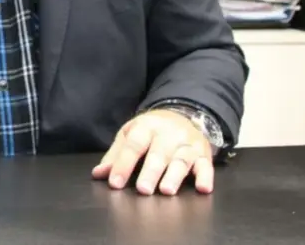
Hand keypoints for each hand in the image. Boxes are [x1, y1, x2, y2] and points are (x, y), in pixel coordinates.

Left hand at [92, 109, 213, 195]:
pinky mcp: (203, 154)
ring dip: (175, 176)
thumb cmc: (151, 130)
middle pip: (158, 154)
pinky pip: (206, 166)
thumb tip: (98, 174)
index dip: (123, 164)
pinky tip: (203, 188)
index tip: (115, 183)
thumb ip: (116, 155)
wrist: (183, 114)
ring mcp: (187, 144)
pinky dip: (206, 177)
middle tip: (143, 190)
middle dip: (150, 172)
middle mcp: (168, 135)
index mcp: (146, 128)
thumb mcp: (130, 134)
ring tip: (166, 191)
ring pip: (182, 160)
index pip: (133, 146)